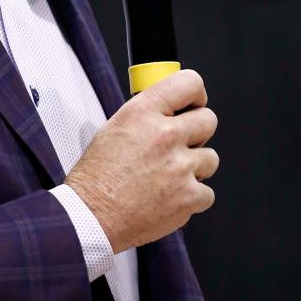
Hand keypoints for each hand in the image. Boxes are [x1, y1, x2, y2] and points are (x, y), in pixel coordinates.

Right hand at [66, 69, 217, 251]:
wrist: (90, 216)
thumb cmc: (96, 176)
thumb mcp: (114, 127)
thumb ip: (147, 114)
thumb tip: (171, 109)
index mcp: (143, 112)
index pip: (190, 83)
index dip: (196, 95)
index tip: (194, 104)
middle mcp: (165, 135)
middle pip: (208, 120)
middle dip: (197, 133)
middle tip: (180, 146)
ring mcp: (180, 166)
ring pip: (211, 158)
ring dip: (195, 168)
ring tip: (168, 177)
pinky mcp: (189, 196)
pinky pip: (207, 192)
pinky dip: (192, 198)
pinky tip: (170, 198)